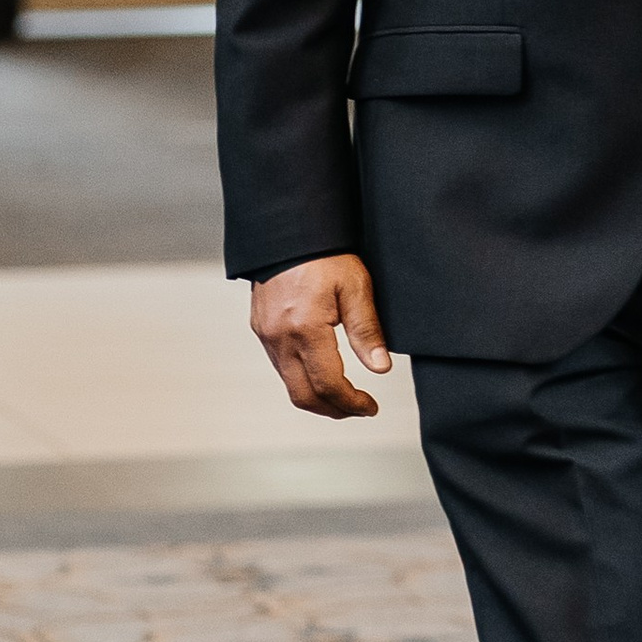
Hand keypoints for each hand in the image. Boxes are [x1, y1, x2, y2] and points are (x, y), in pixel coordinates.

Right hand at [250, 254, 391, 417]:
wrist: (288, 231)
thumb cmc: (324, 254)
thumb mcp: (355, 286)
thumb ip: (367, 330)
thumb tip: (381, 368)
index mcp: (305, 329)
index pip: (328, 385)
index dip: (352, 403)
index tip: (371, 407)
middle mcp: (279, 338)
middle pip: (303, 396)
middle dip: (334, 410)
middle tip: (359, 409)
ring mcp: (266, 335)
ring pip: (289, 385)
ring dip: (317, 398)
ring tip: (344, 395)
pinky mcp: (261, 329)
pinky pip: (280, 367)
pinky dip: (302, 379)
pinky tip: (321, 373)